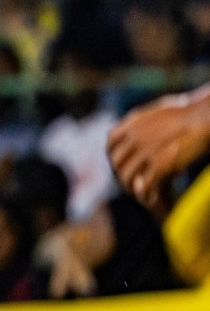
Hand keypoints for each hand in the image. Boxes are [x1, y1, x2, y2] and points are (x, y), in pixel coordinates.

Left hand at [108, 90, 209, 211]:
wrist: (206, 118)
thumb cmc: (191, 113)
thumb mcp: (158, 112)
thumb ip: (143, 123)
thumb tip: (133, 127)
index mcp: (133, 123)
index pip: (111, 143)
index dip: (114, 156)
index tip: (120, 165)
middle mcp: (134, 137)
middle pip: (117, 163)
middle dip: (123, 175)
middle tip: (133, 184)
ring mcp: (145, 151)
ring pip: (127, 177)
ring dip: (133, 188)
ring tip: (142, 194)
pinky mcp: (160, 164)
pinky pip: (145, 185)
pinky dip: (147, 194)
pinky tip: (152, 198)